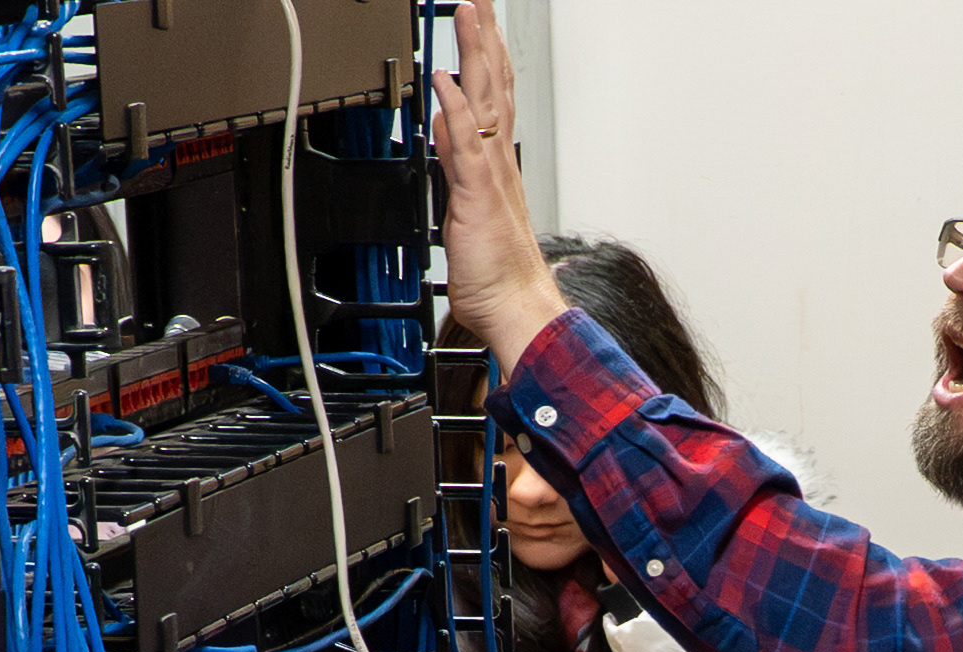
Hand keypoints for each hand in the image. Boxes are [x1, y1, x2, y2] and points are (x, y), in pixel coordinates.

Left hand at [431, 0, 565, 376]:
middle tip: (479, 1)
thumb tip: (445, 126)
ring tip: (469, 15)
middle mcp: (499, 164)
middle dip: (485, 40)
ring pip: (484, 105)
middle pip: (493, 89)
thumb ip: (458, 164)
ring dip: (475, 58)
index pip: (493, 99)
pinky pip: (465, 146)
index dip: (487, 58)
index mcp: (498, 168)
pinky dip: (456, 112)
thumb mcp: (470, 212)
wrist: (517, 310)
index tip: (482, 22)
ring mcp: (490, 177)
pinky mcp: (478, 196)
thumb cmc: (500, 277)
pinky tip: (446, 82)